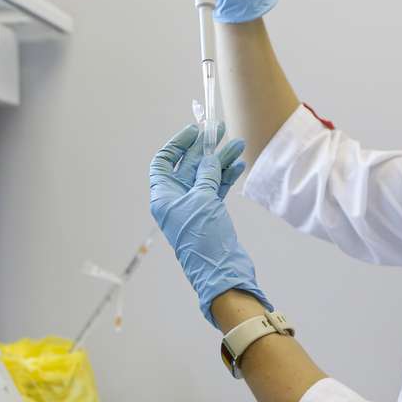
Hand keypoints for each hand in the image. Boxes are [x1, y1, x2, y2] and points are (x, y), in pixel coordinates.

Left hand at [149, 123, 270, 326]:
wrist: (222, 272)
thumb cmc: (204, 238)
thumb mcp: (203, 200)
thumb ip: (206, 174)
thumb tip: (210, 157)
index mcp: (163, 196)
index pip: (164, 161)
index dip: (177, 144)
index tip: (194, 131)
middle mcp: (176, 200)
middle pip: (188, 166)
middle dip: (205, 148)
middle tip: (219, 130)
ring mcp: (194, 207)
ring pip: (206, 176)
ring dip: (221, 160)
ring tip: (237, 144)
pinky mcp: (210, 214)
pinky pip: (217, 188)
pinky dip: (226, 176)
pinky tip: (238, 164)